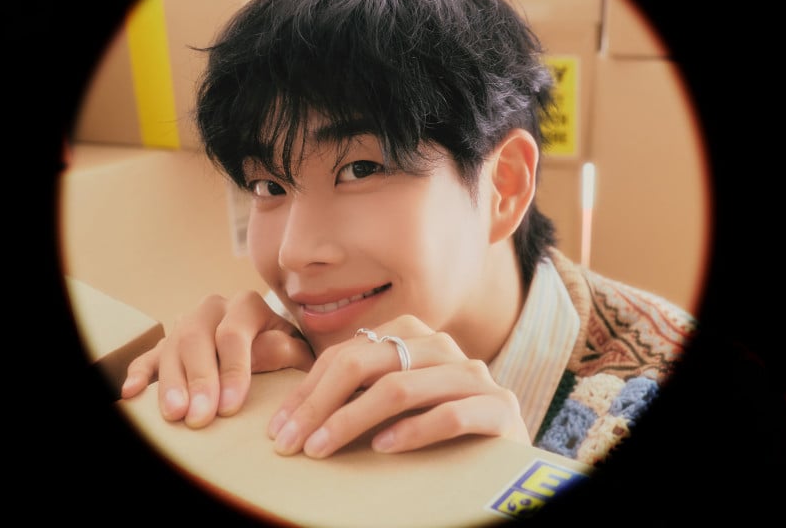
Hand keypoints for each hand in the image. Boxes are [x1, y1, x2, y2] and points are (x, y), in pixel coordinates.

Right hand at [120, 290, 314, 427]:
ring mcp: (187, 323)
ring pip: (171, 345)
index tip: (229, 408)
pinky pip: (149, 355)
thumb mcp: (300, 352)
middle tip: (198, 417)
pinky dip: (140, 373)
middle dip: (198, 380)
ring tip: (173, 414)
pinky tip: (131, 393)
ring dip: (170, 382)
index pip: (233, 333)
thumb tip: (261, 351)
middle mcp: (213, 308)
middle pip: (196, 337)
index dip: (232, 370)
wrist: (281, 349)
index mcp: (247, 306)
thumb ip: (287, 349)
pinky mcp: (169, 344)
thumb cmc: (292, 357)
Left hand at [266, 314, 529, 458]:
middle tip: (290, 441)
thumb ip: (358, 392)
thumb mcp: (395, 400)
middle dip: (319, 403)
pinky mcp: (499, 407)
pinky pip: (448, 414)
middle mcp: (442, 347)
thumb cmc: (439, 425)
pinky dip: (411, 431)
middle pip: (366, 363)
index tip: (278, 427)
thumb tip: (292, 414)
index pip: (346, 355)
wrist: (508, 450)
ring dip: (352, 420)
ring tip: (322, 447)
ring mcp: (473, 374)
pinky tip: (383, 448)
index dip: (307, 390)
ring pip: (400, 387)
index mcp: (413, 335)